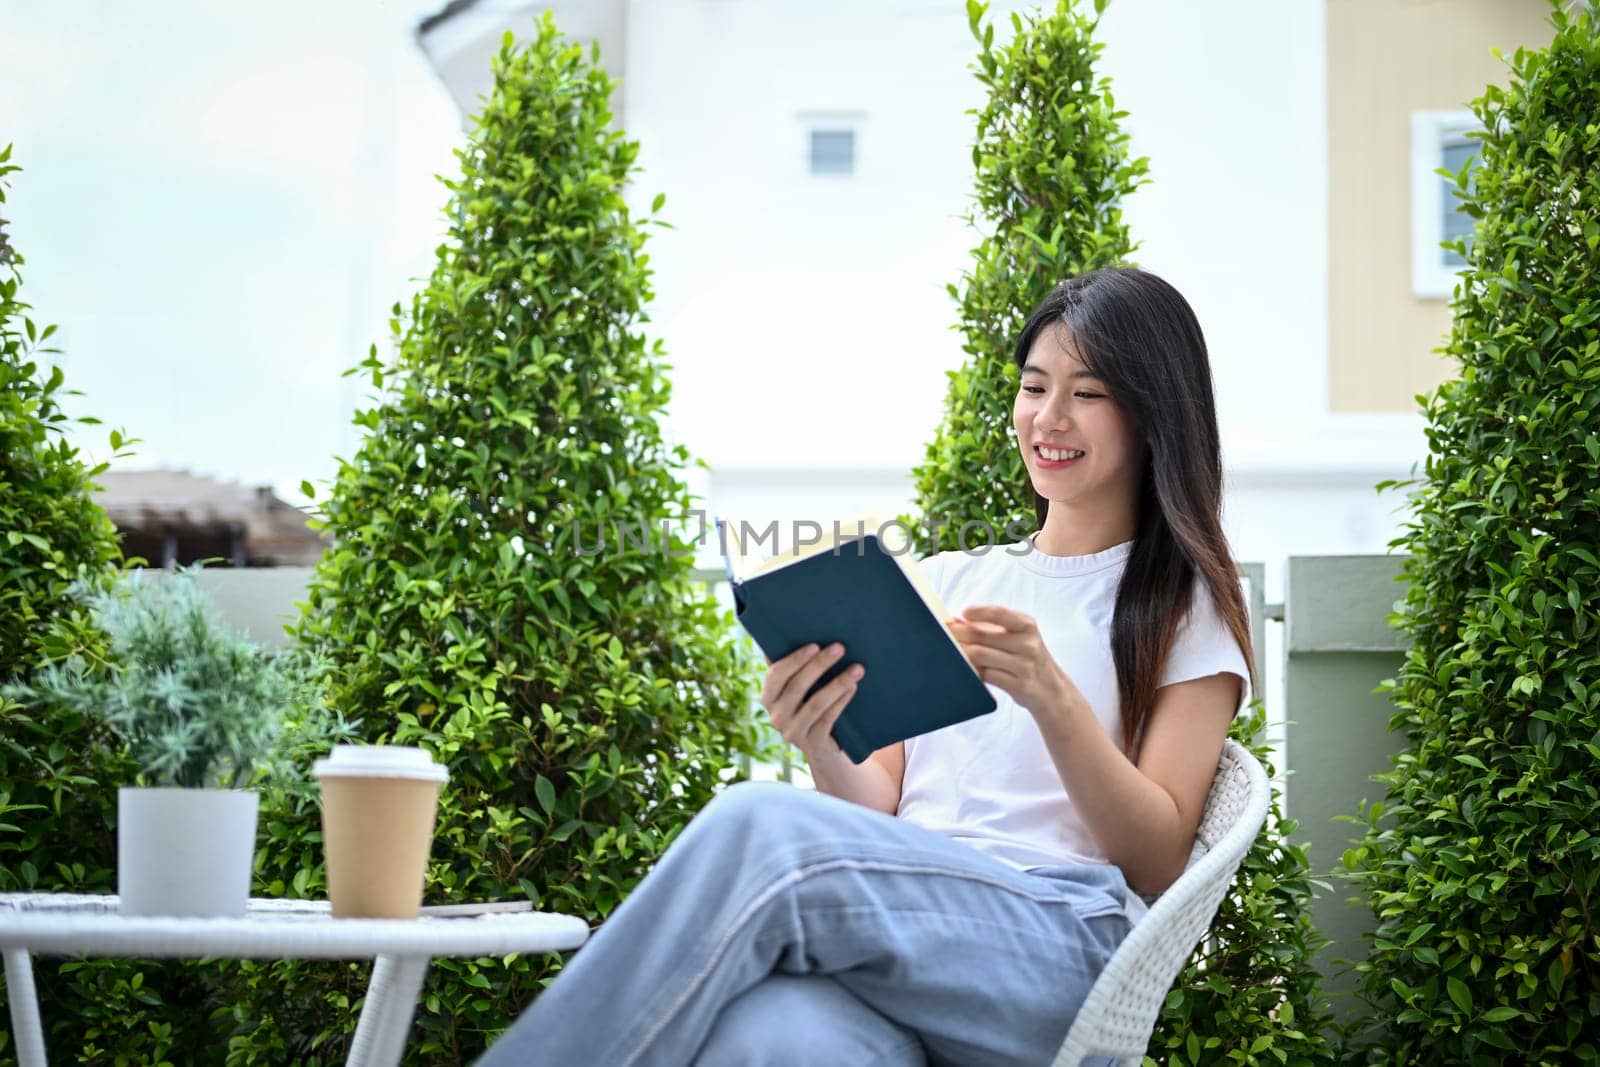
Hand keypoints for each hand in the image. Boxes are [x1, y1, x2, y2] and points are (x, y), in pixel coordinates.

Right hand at [759, 643, 866, 758]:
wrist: (822, 746)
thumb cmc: (809, 703)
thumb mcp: (797, 687)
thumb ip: (792, 666)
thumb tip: (793, 629)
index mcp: (768, 696)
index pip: (776, 675)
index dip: (794, 660)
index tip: (815, 644)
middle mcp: (776, 716)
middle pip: (797, 687)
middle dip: (819, 665)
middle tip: (840, 648)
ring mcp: (792, 732)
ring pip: (816, 704)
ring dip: (838, 683)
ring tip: (857, 668)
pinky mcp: (812, 744)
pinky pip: (828, 719)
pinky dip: (841, 702)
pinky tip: (853, 688)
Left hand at [949, 605, 1068, 716]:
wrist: (1051, 690)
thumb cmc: (1026, 658)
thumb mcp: (1018, 636)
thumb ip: (990, 627)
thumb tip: (956, 621)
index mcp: (1027, 625)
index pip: (999, 612)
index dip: (978, 611)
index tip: (963, 613)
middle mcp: (1028, 644)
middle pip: (982, 635)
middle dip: (958, 635)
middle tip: (943, 636)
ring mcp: (1025, 666)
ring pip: (980, 655)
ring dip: (962, 654)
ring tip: (952, 653)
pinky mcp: (1020, 686)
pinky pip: (987, 675)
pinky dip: (973, 672)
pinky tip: (968, 670)